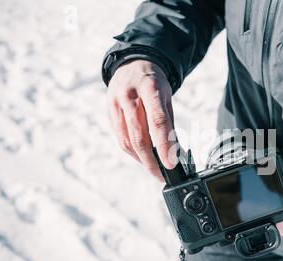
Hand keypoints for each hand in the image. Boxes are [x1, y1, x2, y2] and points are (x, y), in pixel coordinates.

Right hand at [106, 59, 175, 179]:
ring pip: (127, 141)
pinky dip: (132, 151)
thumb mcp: (166, 96)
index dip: (164, 145)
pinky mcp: (109, 112)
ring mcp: (116, 104)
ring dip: (141, 159)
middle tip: (161, 175)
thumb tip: (173, 151)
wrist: (131, 64)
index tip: (170, 164)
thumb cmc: (152, 82)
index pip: (157, 122)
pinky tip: (141, 157)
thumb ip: (168, 122)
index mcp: (149, 89)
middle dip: (151, 161)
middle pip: (140, 136)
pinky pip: (120, 138)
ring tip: (153, 168)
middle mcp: (130, 96)